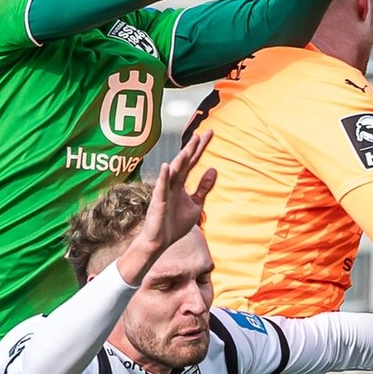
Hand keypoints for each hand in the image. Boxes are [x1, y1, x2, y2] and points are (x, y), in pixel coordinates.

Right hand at [117, 131, 217, 282]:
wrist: (160, 241)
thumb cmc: (175, 223)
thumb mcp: (196, 204)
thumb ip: (203, 187)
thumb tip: (214, 169)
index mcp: (181, 183)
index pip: (193, 161)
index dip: (201, 147)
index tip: (210, 132)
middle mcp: (173, 183)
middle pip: (184, 162)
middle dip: (193, 148)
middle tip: (202, 132)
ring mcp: (165, 191)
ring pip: (174, 172)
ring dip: (181, 158)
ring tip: (190, 145)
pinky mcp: (159, 201)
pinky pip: (162, 187)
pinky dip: (164, 177)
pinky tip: (168, 166)